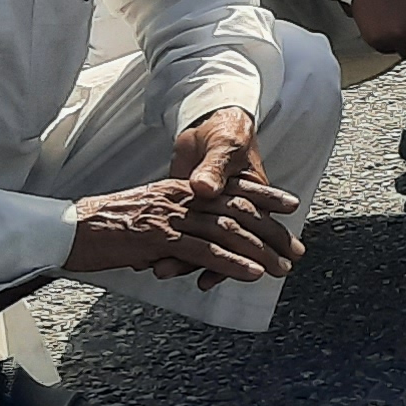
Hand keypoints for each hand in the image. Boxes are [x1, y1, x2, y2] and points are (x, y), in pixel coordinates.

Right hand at [64, 171, 295, 285]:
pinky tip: (250, 272)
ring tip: (281, 267)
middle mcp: (179, 198)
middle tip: (295, 248)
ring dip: (258, 251)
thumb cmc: (103, 230)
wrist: (68, 229)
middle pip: (236, 210)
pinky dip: (230, 262)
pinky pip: (202, 250)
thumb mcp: (145, 221)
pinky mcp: (158, 238)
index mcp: (178, 190)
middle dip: (271, 230)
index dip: (264, 195)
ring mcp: (170, 217)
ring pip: (226, 230)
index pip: (230, 188)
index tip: (290, 205)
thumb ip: (170, 230)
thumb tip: (185, 250)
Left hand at [162, 108, 304, 284]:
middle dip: (216, 265)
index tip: (247, 269)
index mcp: (251, 198)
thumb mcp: (225, 148)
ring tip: (165, 270)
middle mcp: (231, 211)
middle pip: (228, 245)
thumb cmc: (227, 135)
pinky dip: (169, 248)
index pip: (253, 231)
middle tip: (204, 281)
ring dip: (186, 260)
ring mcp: (209, 214)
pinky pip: (181, 235)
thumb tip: (203, 188)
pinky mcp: (188, 211)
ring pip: (201, 244)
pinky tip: (152, 259)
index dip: (250, 253)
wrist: (208, 124)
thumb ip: (214, 170)